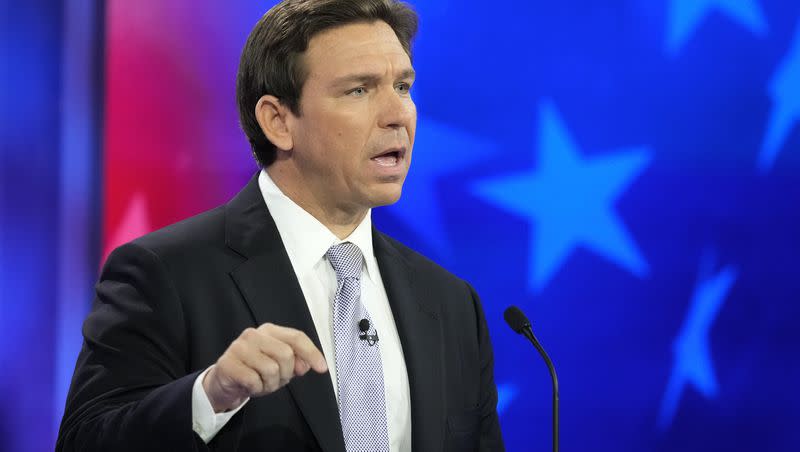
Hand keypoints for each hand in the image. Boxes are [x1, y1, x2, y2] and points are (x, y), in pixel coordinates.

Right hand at [202, 323, 327, 412]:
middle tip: (276, 380)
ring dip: (270, 384)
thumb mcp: (280, 366)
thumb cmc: (255, 371)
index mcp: (269, 331)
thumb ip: (296, 362)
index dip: (312, 353)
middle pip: (286, 354)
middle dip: (286, 374)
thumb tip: (306, 365)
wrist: (224, 382)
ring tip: (261, 383)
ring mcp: (239, 347)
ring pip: (271, 369)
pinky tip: (249, 386)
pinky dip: (256, 389)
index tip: (322, 368)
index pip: (296, 337)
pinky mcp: (227, 363)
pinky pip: (254, 381)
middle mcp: (254, 334)